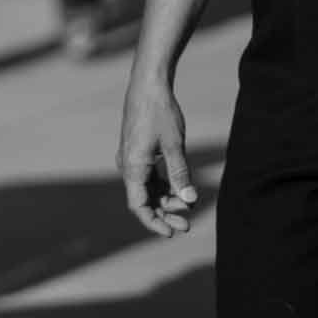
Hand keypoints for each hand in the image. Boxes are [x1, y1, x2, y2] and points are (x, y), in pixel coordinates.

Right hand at [117, 74, 197, 236]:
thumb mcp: (174, 145)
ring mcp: (132, 158)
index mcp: (132, 166)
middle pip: (144, 200)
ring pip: (147, 189)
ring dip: (165, 200)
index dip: (153, 222)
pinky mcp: (138, 151)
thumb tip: (189, 202)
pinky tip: (179, 188)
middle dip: (164, 214)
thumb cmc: (160, 112)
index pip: (139, 205)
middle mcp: (128, 165)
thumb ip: (180, 174)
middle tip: (187, 225)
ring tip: (188, 207)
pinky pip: (148, 176)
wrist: (148, 84)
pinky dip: (163, 185)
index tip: (171, 234)